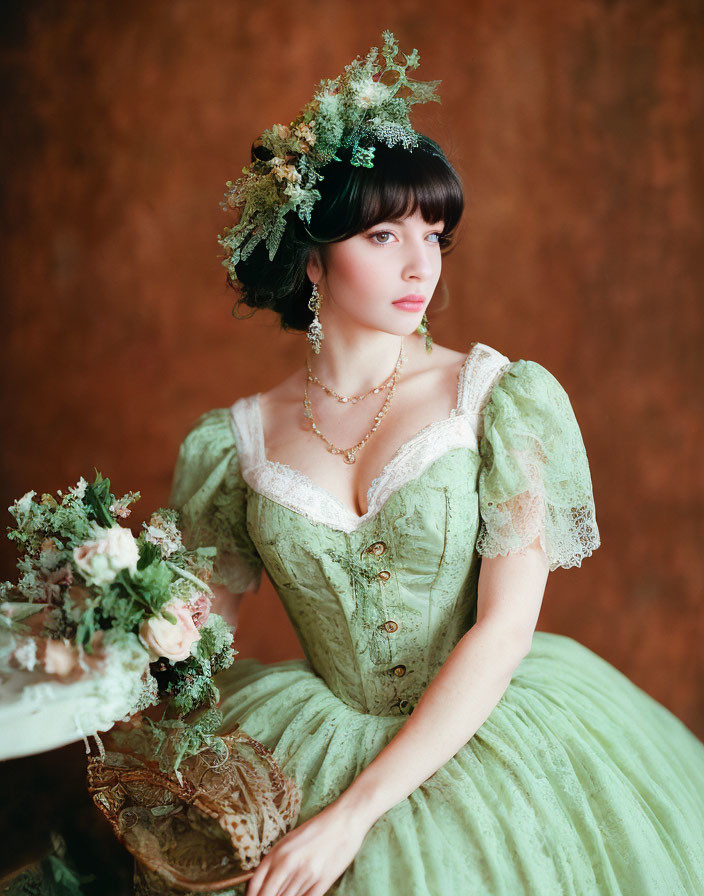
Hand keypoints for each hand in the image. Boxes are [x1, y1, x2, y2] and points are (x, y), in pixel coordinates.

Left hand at [246, 801, 370, 895]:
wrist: (345, 820)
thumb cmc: (316, 829)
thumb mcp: (289, 841)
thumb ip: (274, 861)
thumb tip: (263, 884)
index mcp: (278, 852)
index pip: (255, 885)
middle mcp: (289, 864)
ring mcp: (306, 874)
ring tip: (290, 892)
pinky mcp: (323, 881)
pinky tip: (301, 894)